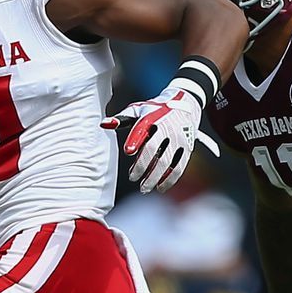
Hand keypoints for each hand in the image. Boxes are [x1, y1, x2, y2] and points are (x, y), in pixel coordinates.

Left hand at [101, 86, 218, 193]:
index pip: (143, 130)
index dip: (135, 140)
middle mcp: (168, 128)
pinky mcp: (187, 148)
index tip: (128, 151)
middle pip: (154, 150)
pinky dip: (170, 179)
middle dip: (142, 166)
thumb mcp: (139, 109)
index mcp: (153, 117)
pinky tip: (160, 187)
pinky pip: (179, 167)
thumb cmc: (157, 110)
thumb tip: (104, 124)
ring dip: (155, 177)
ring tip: (144, 188)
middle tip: (132, 178)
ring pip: (167, 162)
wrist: (186, 104)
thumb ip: (122, 118)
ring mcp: (179, 139)